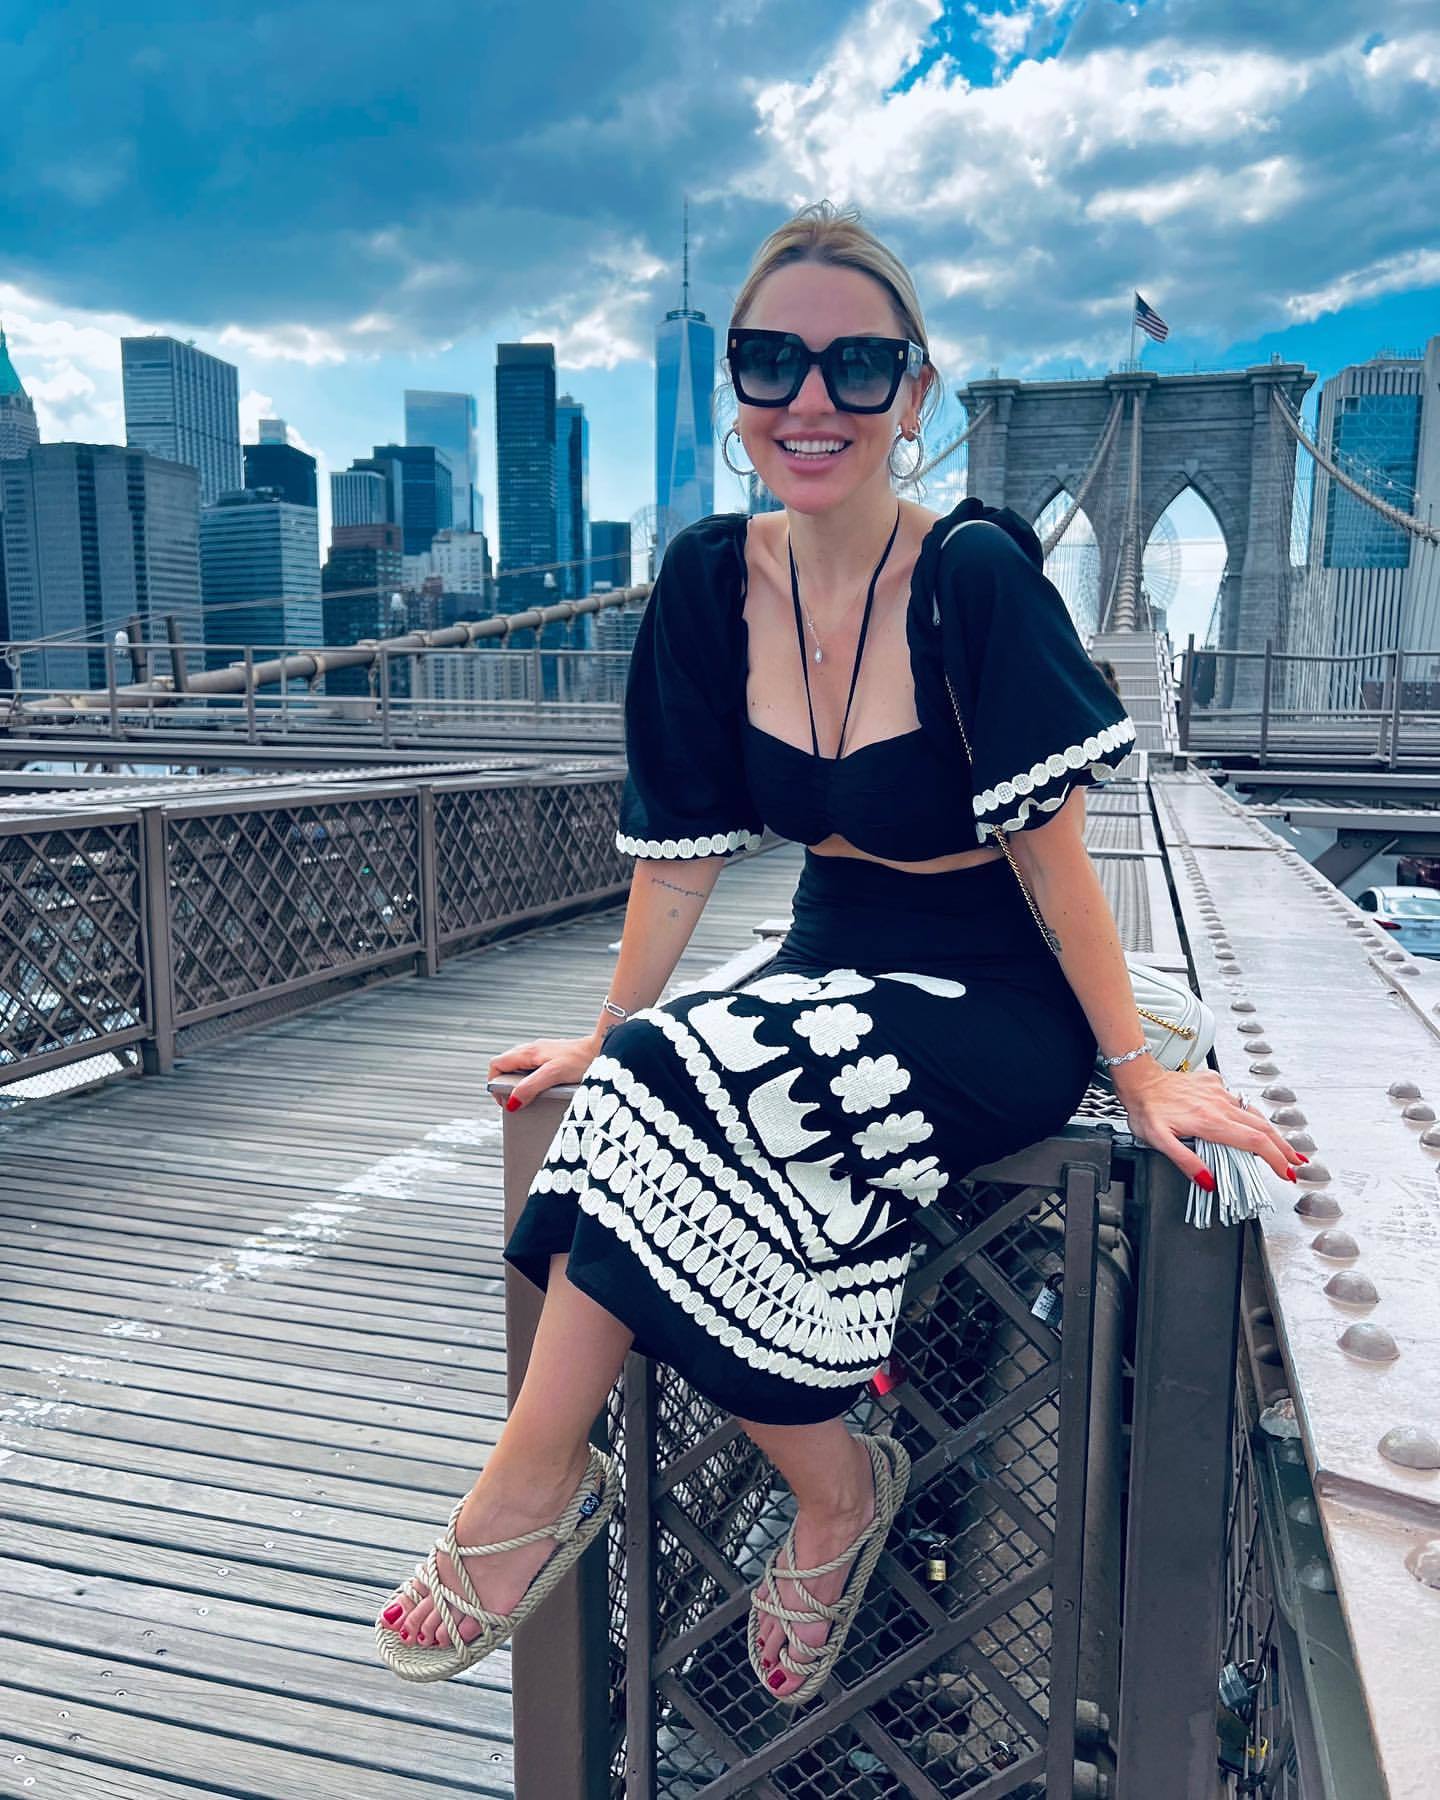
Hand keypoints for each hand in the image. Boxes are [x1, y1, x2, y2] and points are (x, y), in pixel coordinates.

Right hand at [488, 1033, 600, 1111]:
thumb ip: (530, 1087)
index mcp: (528, 1052)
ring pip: (519, 1068)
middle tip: (515, 1102)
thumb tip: (511, 1102)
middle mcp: (532, 1050)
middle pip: (506, 1067)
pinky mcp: (554, 1057)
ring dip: (519, 1084)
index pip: (497, 1065)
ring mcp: (543, 1053)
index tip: (504, 1100)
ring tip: (529, 1098)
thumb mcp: (553, 1075)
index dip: (494, 1083)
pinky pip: (534, 1069)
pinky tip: (545, 1090)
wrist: (604, 1048)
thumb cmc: (582, 1060)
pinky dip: (532, 1081)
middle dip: (505, 1085)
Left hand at [1109, 1059, 1306, 1187]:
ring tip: (1284, 1147)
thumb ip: (1186, 1162)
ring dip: (1272, 1132)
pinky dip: (1250, 1113)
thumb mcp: (1159, 1142)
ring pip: (1254, 1113)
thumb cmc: (1146, 1110)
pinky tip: (1252, 1122)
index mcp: (1210, 1122)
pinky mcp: (1214, 1082)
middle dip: (1283, 1148)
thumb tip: (1209, 1183)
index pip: (1254, 1143)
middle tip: (1296, 1164)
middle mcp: (1220, 1105)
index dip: (1275, 1159)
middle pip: (1263, 1128)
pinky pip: (1238, 1100)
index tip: (1287, 1173)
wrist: (1139, 1079)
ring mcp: (1219, 1092)